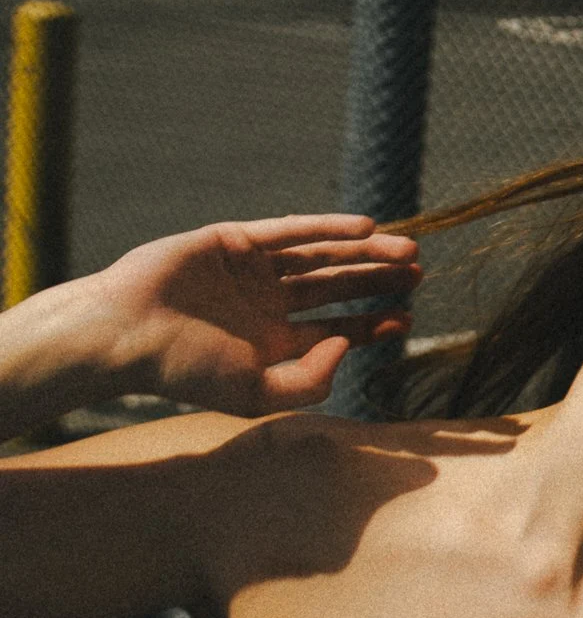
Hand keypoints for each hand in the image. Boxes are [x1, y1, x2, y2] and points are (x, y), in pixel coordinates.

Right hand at [92, 214, 421, 414]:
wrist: (128, 335)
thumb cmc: (184, 370)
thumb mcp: (256, 391)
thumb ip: (310, 379)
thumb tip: (348, 346)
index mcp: (272, 340)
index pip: (335, 328)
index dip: (372, 323)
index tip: (407, 318)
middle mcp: (266, 302)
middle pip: (336, 287)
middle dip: (378, 280)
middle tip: (418, 273)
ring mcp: (252, 269)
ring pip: (321, 256)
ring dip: (365, 251)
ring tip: (407, 249)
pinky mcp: (235, 239)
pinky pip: (292, 230)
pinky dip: (329, 227)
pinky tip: (367, 227)